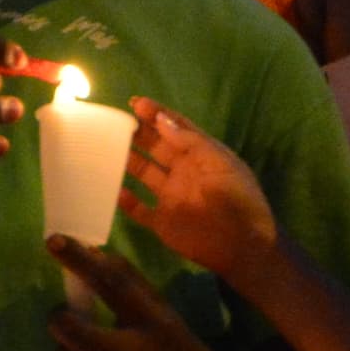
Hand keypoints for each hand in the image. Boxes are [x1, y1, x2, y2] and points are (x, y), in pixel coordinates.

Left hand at [38, 237, 225, 350]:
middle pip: (83, 339)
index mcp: (151, 322)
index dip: (80, 262)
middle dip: (62, 324)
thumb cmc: (174, 343)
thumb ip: (125, 281)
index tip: (53, 241)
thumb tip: (86, 254)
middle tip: (62, 317)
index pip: (113, 284)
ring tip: (66, 350)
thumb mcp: (159, 307)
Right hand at [116, 101, 278, 285]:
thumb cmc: (238, 201)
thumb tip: (162, 120)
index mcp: (201, 156)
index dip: (158, 114)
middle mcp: (183, 173)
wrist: (243, 247)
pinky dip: (126, 202)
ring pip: (144, 174)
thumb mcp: (221, 164)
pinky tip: (114, 190)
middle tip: (116, 121)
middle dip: (138, 133)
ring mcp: (172, 197)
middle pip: (157, 147)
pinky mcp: (163, 223)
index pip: (176, 129)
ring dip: (127, 160)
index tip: (136, 103)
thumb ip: (191, 142)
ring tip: (106, 147)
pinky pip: (139, 210)